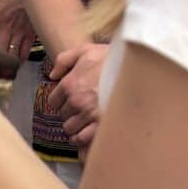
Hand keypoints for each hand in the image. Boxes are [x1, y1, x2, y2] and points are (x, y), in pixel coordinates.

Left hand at [48, 42, 107, 158]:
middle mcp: (76, 101)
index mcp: (70, 84)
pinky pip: (82, 138)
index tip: (68, 100)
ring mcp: (88, 115)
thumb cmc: (111, 59)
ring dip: (75, 126)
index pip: (54, 101)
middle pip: (63, 115)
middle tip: (80, 109)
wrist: (134, 70)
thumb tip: (53, 75)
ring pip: (70, 129)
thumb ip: (64, 60)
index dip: (61, 101)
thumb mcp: (86, 50)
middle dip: (70, 113)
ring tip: (84, 121)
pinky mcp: (100, 125)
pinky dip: (82, 137)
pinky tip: (87, 132)